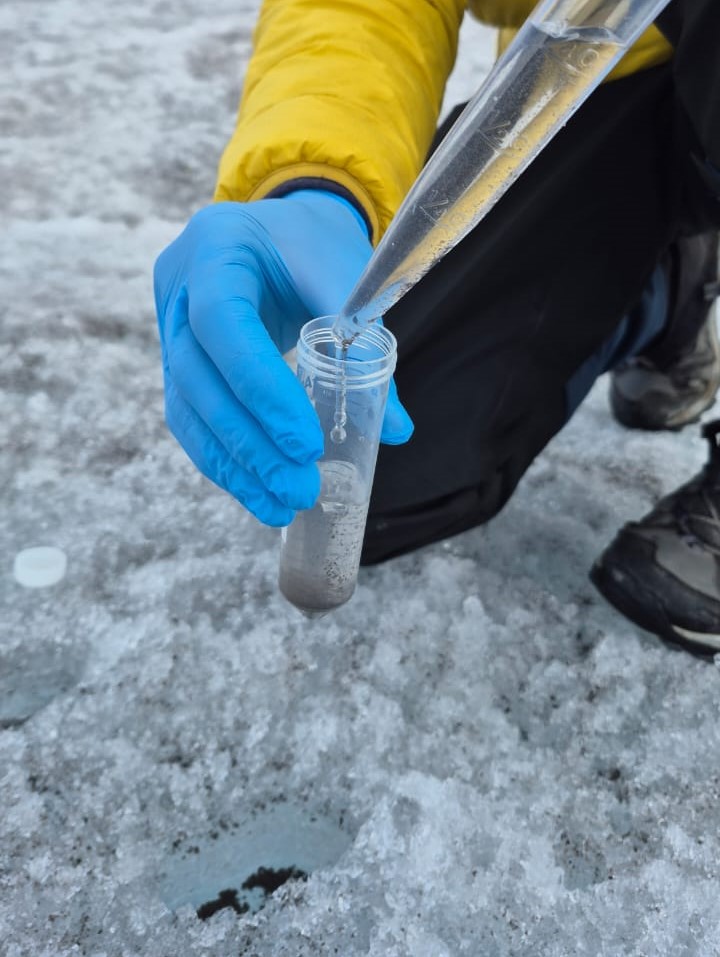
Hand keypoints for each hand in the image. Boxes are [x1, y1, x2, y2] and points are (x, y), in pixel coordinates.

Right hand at [153, 192, 412, 525]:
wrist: (277, 231)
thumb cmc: (311, 244)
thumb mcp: (343, 274)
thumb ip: (365, 345)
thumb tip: (394, 429)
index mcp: (215, 249)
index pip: (222, 324)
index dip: (260, 388)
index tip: (305, 444)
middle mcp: (178, 289)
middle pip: (198, 379)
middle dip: (250, 444)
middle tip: (300, 489)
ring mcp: (168, 328)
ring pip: (188, 409)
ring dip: (234, 465)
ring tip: (280, 507)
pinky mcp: (178, 363)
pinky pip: (192, 418)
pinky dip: (224, 459)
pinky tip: (257, 492)